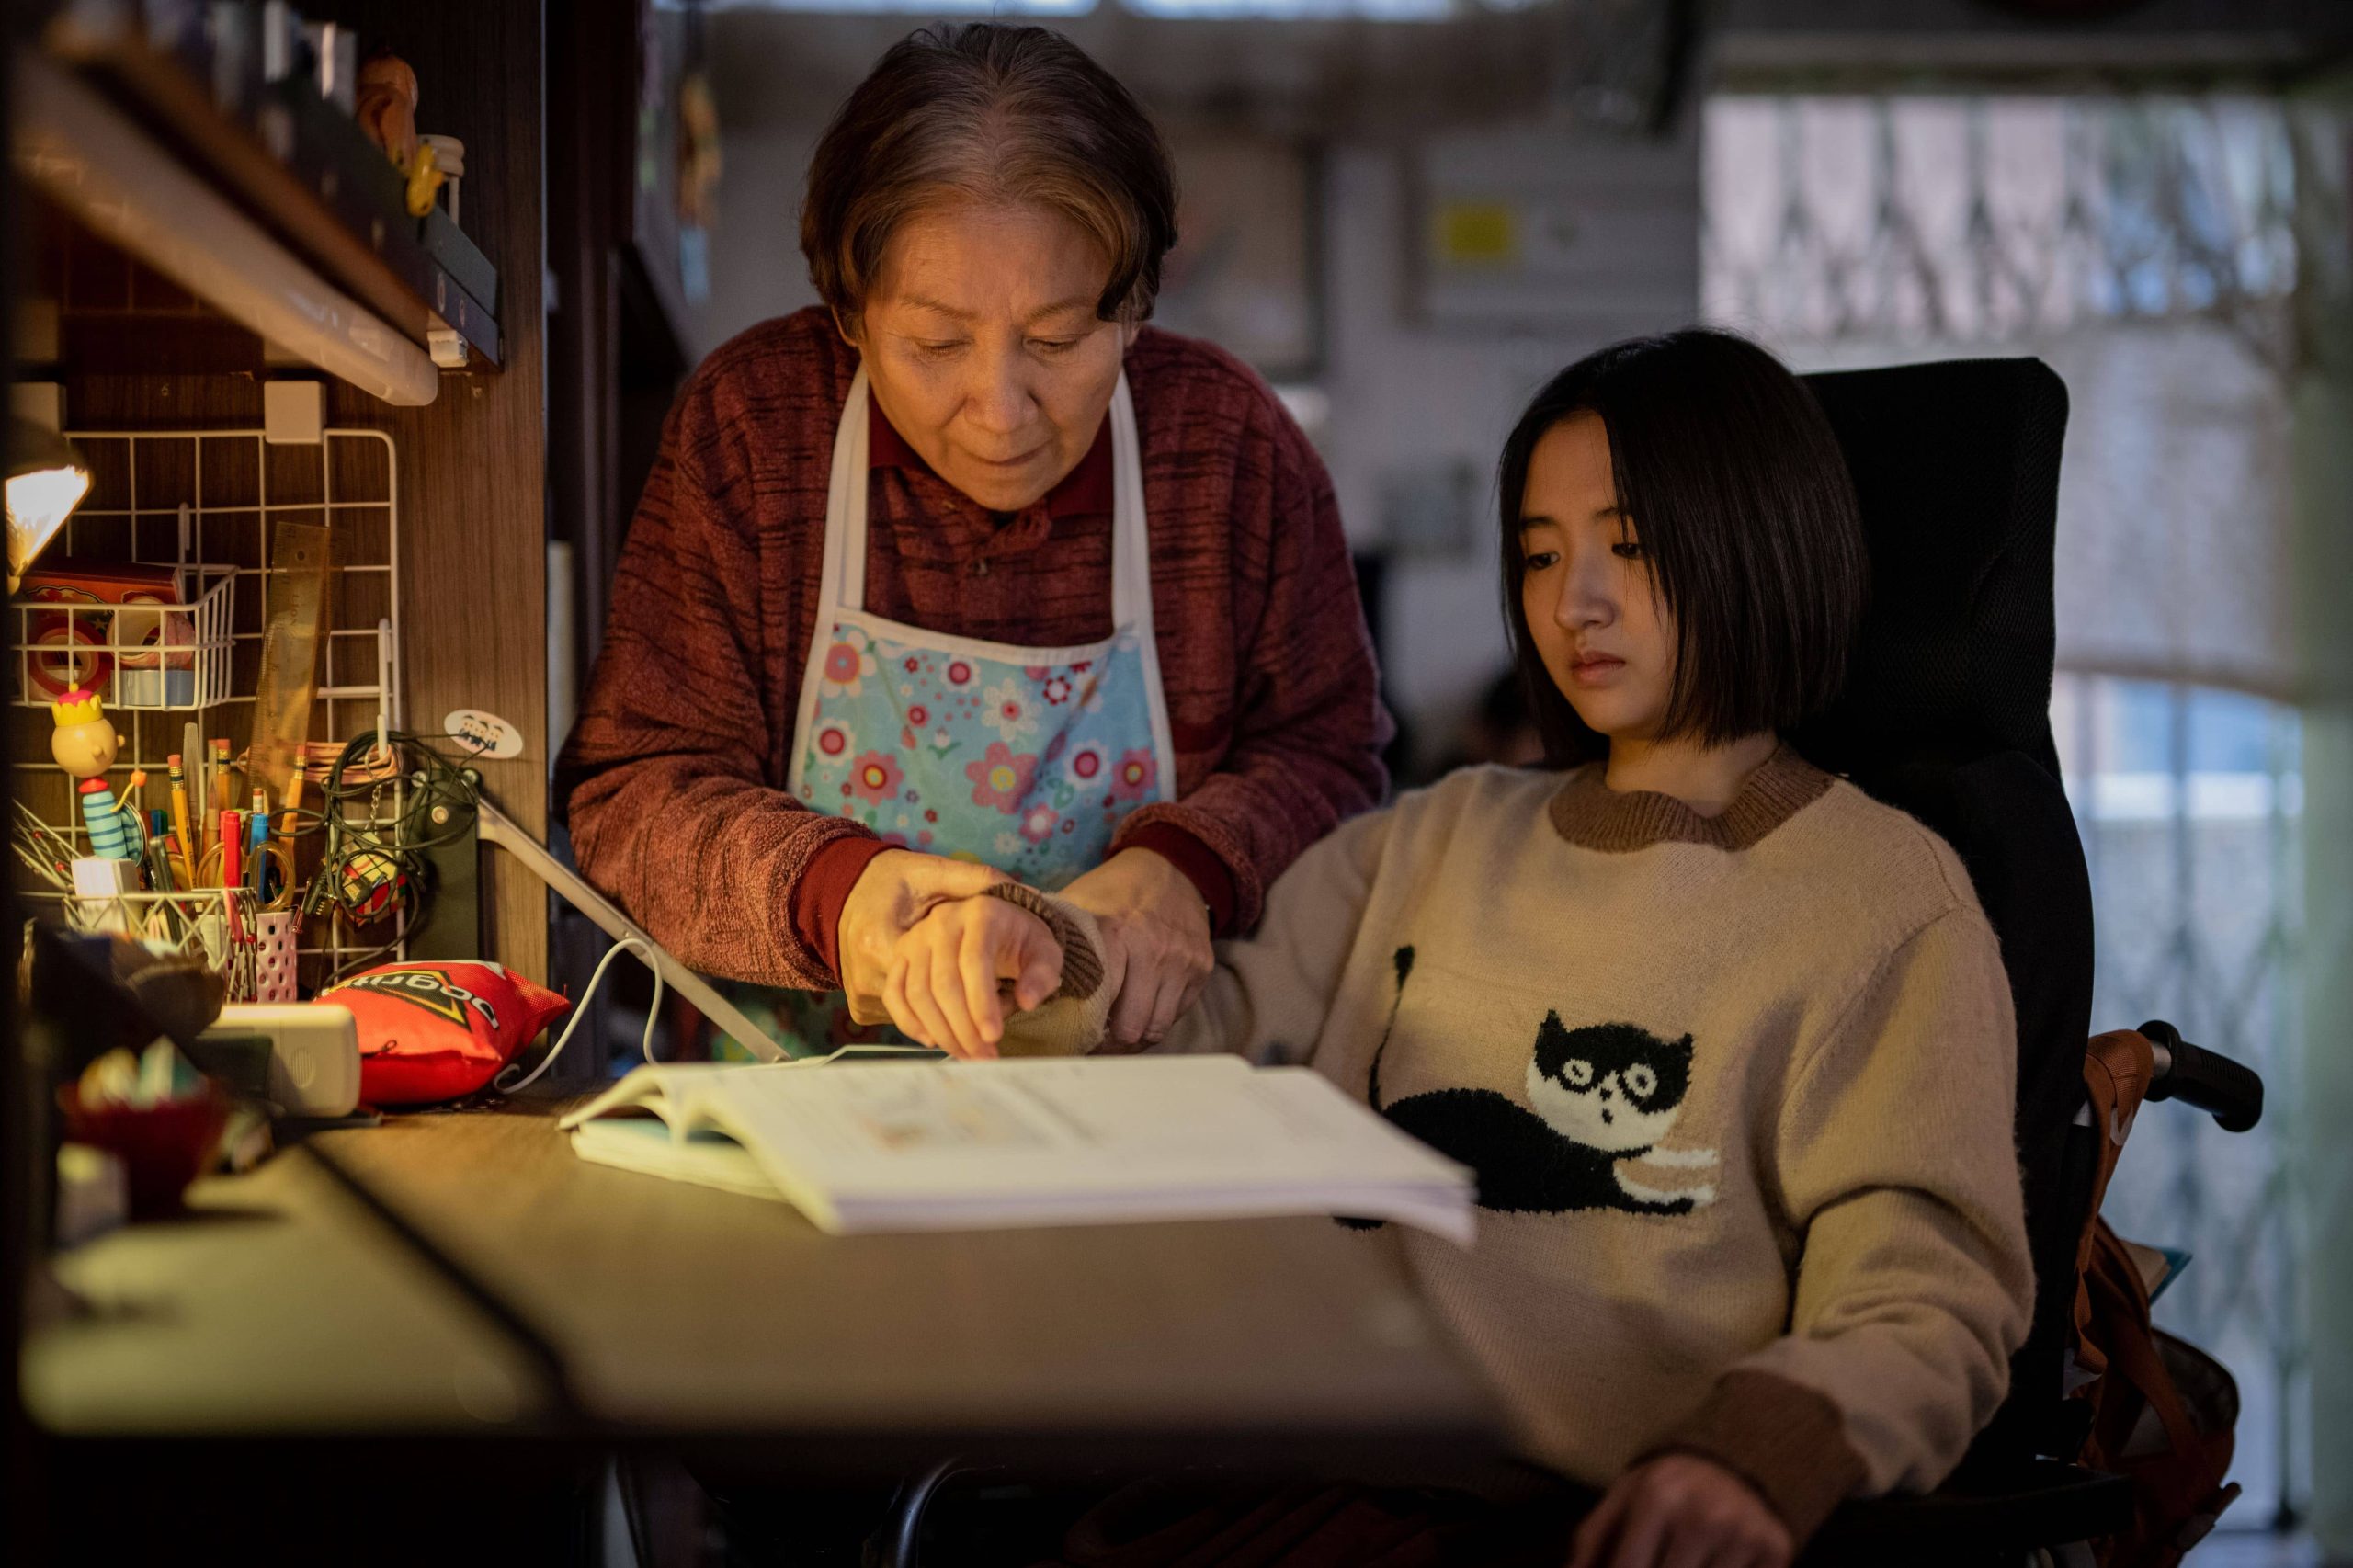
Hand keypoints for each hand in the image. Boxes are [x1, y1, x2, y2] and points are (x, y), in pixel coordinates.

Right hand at [883, 896, 1063, 1058]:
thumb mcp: (1044, 953)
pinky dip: (908, 1021)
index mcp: (981, 915)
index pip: (975, 962)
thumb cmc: (1021, 942)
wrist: (995, 923)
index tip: (993, 1037)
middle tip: (982, 1056)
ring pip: (918, 992)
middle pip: (943, 982)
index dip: (982, 1004)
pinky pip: (895, 993)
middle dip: (962, 1027)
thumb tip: (1027, 1001)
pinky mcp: (901, 954)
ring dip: (940, 1031)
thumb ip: (1042, 975)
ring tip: (965, 1054)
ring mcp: (917, 937)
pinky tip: (932, 1040)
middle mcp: (943, 921)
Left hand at [1055, 848, 1213, 1049]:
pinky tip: (1140, 1012)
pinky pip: (1178, 1015)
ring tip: (1115, 1034)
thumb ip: (1057, 942)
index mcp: (1117, 934)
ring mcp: (1182, 961)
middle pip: (1130, 1027)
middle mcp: (1154, 950)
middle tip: (1092, 1041)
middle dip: (1110, 1040)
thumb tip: (1022, 982)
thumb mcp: (1079, 905)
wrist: (1171, 866)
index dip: (1081, 1027)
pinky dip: (1158, 1019)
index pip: (1098, 1004)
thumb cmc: (1114, 891)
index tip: (1068, 1035)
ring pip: (1157, 1028)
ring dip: (1135, 1036)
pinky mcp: (1202, 969)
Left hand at [1566, 1456, 1792, 1567]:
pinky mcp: (1776, 1549)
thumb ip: (1593, 1539)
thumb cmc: (1672, 1485)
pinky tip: (1712, 1565)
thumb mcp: (1626, 1495)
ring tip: (1679, 1562)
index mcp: (1657, 1499)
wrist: (1740, 1454)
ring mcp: (1744, 1535)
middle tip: (1658, 1565)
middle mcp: (1702, 1517)